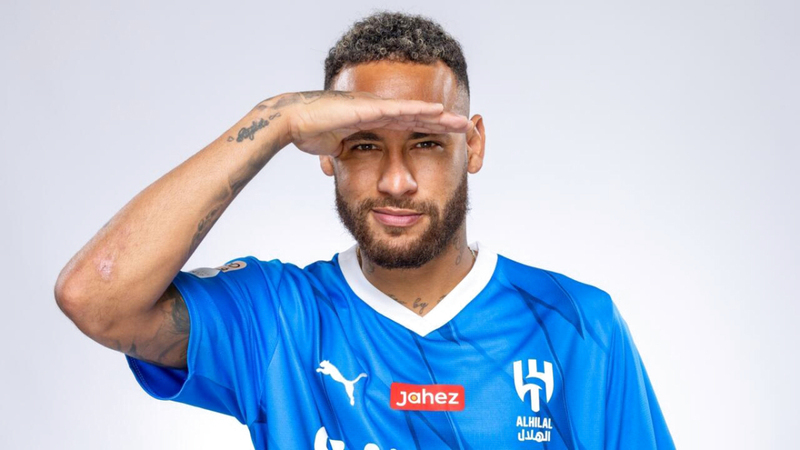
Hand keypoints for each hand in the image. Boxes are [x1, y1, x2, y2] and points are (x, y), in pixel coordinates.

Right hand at [276, 90, 472, 156]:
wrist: (292, 121)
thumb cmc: (310, 132)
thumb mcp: (338, 148)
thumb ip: (348, 152)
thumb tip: (346, 165)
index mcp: (373, 120)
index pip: (408, 126)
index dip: (430, 130)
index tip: (449, 138)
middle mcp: (378, 110)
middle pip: (418, 117)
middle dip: (443, 123)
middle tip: (467, 128)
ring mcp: (374, 107)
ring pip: (414, 112)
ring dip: (440, 117)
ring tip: (462, 121)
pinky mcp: (368, 108)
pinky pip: (399, 110)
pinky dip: (420, 111)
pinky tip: (438, 112)